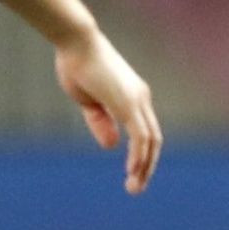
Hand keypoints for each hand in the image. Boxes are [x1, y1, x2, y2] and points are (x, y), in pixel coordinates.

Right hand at [55, 28, 161, 193]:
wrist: (75, 42)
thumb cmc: (77, 65)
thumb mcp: (88, 101)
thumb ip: (101, 122)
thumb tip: (112, 146)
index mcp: (133, 97)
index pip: (146, 131)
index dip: (142, 154)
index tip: (133, 173)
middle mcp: (141, 98)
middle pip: (153, 139)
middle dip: (147, 165)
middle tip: (135, 187)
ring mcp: (137, 100)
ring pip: (150, 141)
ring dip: (144, 166)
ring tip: (134, 187)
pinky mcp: (128, 103)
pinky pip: (140, 136)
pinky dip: (139, 155)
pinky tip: (132, 171)